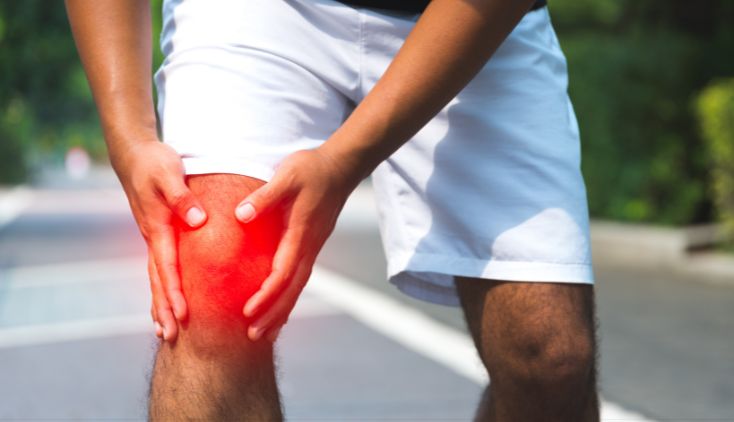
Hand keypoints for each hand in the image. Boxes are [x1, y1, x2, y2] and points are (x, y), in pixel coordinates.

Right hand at [113, 141, 206, 340]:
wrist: (135, 154)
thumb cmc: (156, 162)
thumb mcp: (170, 173)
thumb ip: (182, 197)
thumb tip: (197, 221)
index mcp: (157, 227)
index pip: (167, 266)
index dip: (174, 291)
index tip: (181, 314)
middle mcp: (152, 237)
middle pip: (158, 280)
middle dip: (163, 309)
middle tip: (170, 337)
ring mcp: (152, 238)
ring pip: (155, 278)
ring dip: (159, 304)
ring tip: (163, 332)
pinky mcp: (156, 234)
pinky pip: (158, 268)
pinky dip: (161, 288)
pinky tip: (165, 303)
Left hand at [236, 147, 361, 341]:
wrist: (340, 166)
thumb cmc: (311, 168)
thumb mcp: (286, 176)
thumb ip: (264, 196)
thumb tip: (241, 215)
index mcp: (301, 233)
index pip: (283, 272)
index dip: (266, 295)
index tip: (248, 312)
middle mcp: (309, 246)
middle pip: (292, 289)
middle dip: (274, 314)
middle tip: (255, 337)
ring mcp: (313, 246)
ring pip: (298, 286)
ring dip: (282, 311)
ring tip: (265, 333)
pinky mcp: (311, 244)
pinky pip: (300, 277)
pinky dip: (289, 296)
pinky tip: (280, 307)